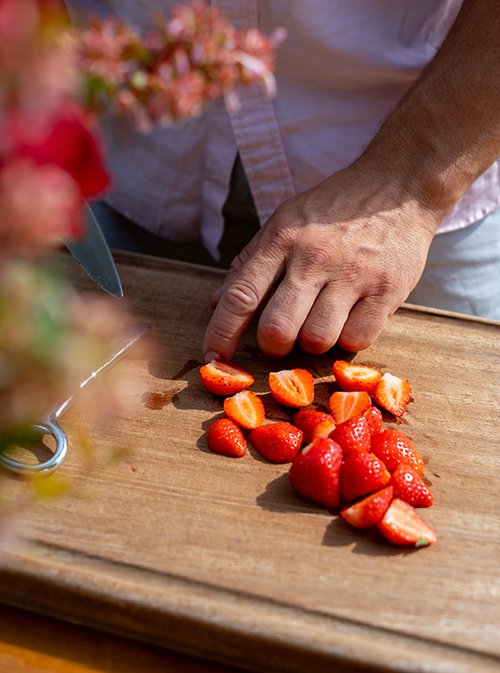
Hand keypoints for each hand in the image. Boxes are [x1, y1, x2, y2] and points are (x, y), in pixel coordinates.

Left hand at [202, 160, 438, 361]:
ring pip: (317, 340)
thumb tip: (217, 302)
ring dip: (314, 341)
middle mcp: (314, 258)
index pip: (240, 296)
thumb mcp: (285, 220)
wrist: (399, 186)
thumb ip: (249, 262)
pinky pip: (357, 340)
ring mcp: (352, 275)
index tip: (213, 359)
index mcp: (282, 240)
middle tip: (283, 336)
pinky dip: (349, 338)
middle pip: (277, 329)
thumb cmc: (334, 209)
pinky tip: (351, 317)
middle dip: (274, 345)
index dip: (221, 334)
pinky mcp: (387, 290)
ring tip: (324, 319)